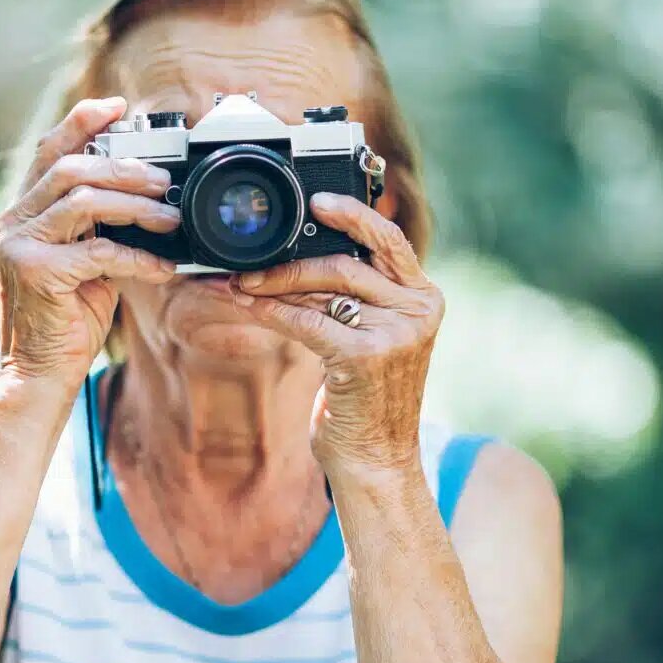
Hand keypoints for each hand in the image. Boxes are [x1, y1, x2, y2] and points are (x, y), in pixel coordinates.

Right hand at [0, 97, 179, 387]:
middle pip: (70, 170)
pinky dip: (136, 256)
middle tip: (165, 181)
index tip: (118, 106)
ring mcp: (18, 246)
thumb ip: (98, 226)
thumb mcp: (84, 262)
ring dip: (135, 206)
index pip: (48, 152)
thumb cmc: (66, 320)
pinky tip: (162, 266)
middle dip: (124, 168)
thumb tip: (146, 195)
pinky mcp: (35, 272)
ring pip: (82, 201)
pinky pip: (97, 251)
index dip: (82, 122)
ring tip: (170, 219)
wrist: (40, 373)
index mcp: (21, 215)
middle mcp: (12, 224)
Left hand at [229, 192, 443, 476]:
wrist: (377, 461)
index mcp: (425, 299)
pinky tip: (246, 306)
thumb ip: (356, 300)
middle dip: (289, 263)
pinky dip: (271, 312)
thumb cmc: (366, 402)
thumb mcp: (372, 341)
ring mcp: (397, 333)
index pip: (389, 240)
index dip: (352, 213)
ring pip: (324, 288)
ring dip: (272, 285)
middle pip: (346, 263)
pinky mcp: (367, 356)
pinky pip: (307, 321)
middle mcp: (419, 310)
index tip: (315, 201)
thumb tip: (301, 261)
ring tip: (237, 285)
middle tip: (246, 267)